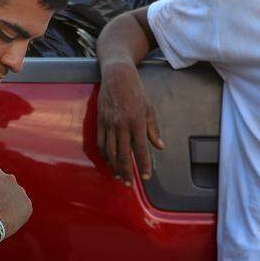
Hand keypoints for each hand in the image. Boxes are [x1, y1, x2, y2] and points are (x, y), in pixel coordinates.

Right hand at [96, 61, 164, 184]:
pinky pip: (101, 143)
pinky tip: (109, 163)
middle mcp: (121, 125)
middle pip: (124, 155)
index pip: (141, 149)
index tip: (146, 177)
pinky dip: (105, 156)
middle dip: (127, 172)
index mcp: (137, 122)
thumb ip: (153, 129)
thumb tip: (160, 146)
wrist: (116, 76)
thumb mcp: (149, 109)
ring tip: (119, 177)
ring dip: (114, 167)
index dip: (144, 165)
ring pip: (111, 152)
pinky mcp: (100, 122)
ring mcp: (109, 124)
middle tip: (129, 184)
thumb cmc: (136, 91)